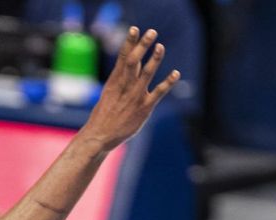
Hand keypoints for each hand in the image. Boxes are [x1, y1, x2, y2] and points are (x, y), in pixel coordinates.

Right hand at [78, 27, 179, 149]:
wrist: (100, 135)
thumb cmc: (105, 114)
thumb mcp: (110, 92)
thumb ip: (124, 77)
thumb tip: (138, 62)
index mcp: (114, 81)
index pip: (123, 57)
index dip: (129, 42)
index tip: (135, 29)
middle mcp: (124, 87)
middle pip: (134, 62)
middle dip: (142, 46)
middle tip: (151, 32)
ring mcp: (134, 97)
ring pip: (146, 74)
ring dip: (154, 60)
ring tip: (160, 46)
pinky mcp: (144, 108)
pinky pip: (158, 93)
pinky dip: (167, 83)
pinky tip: (175, 74)